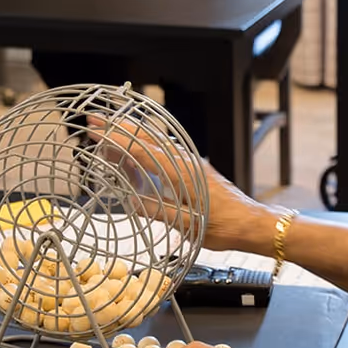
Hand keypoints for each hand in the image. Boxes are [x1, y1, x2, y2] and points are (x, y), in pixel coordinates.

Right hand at [87, 118, 278, 251]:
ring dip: (131, 137)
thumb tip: (131, 203)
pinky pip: (165, 152)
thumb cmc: (225, 226)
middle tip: (94, 121)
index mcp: (181, 171)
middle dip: (118, 128)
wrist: (252, 224)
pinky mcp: (195, 169)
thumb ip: (157, 212)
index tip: (96, 131)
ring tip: (108, 136)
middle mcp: (186, 161)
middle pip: (147, 138)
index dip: (116, 140)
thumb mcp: (186, 225)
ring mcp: (191, 163)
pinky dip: (146, 149)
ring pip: (156, 142)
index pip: (141, 150)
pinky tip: (137, 156)